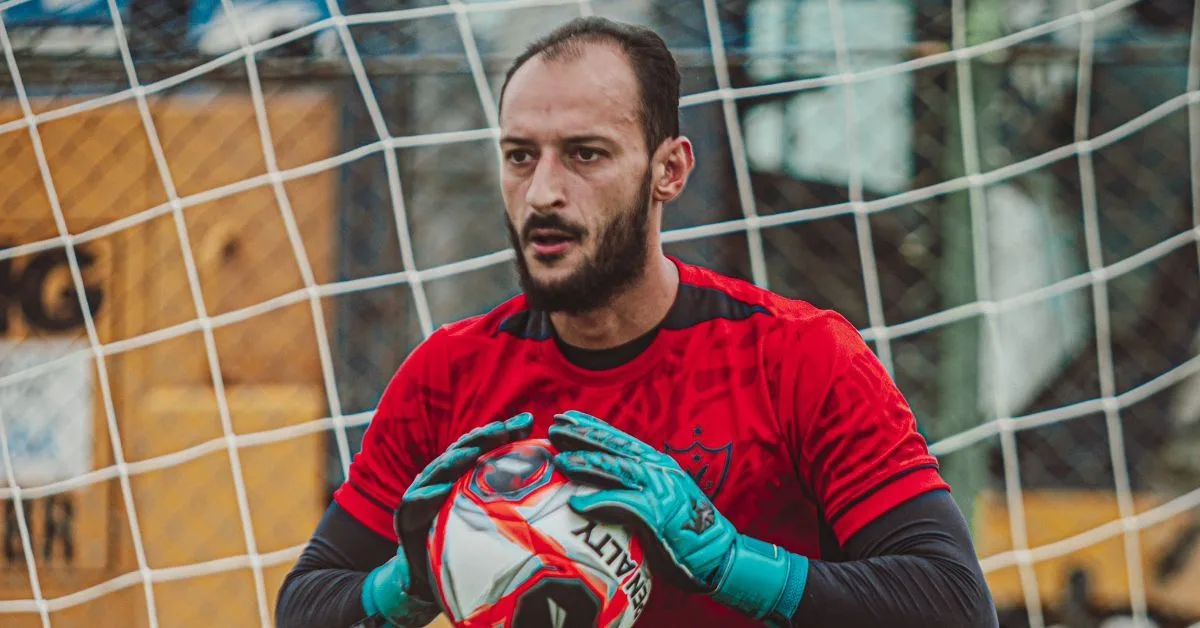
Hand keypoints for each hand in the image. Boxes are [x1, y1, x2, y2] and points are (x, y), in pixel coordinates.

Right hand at [365, 413, 533, 625]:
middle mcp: (442, 478)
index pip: (484, 445)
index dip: (502, 432)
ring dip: (455, 459)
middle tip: (503, 429)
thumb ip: (514, 494)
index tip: (526, 422)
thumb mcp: (492, 516)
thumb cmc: (465, 542)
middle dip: (482, 438)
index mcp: (462, 473)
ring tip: (472, 452)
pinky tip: (442, 490)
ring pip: (438, 470)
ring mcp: (422, 495)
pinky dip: (427, 495)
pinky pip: (415, 503)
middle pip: (462, 451)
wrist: (430, 578)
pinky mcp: (407, 517)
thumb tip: (553, 474)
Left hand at [548, 411, 807, 625]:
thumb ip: (634, 487)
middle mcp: (657, 470)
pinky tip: (577, 504)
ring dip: (587, 464)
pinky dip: (600, 503)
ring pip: (617, 470)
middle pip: (614, 447)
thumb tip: (599, 488)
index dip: (591, 426)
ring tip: (561, 460)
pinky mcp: (660, 514)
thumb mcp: (659, 499)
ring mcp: (660, 490)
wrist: (717, 554)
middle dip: (583, 435)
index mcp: (656, 464)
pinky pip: (624, 506)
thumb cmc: (683, 531)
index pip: (618, 439)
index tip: (566, 416)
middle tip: (554, 427)